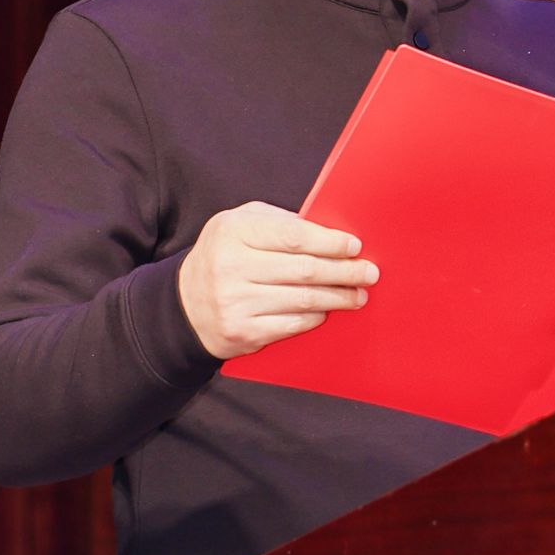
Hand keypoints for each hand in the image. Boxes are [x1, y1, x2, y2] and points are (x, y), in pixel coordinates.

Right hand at [176, 200, 378, 359]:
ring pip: (302, 299)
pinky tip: (328, 311)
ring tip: (358, 294)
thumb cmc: (224, 257)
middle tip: (369, 272)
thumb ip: (278, 222)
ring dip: (338, 297)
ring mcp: (236, 303)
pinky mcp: (243, 332)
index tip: (354, 246)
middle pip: (304, 270)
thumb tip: (328, 229)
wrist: (185, 306)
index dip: (329, 242)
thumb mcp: (239, 225)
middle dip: (344, 271)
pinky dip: (315, 316)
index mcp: (233, 232)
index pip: (293, 236)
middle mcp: (231, 267)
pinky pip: (292, 323)